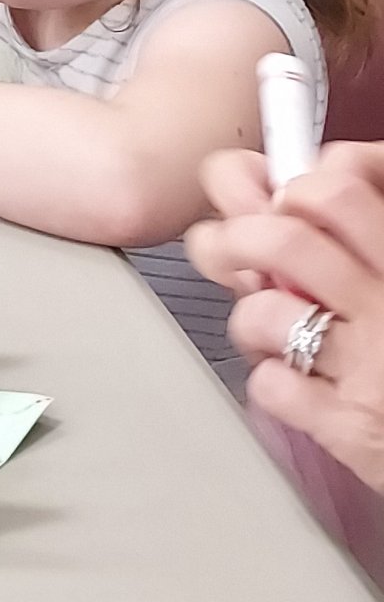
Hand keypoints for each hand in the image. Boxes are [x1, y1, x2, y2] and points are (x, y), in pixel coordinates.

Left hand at [189, 143, 383, 491]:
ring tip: (265, 322)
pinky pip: (271, 384)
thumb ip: (363, 227)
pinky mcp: (350, 426)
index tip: (274, 191)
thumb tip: (305, 174)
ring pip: (264, 310)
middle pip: (282, 239)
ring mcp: (367, 366)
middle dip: (237, 237)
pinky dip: (267, 378)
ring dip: (249, 313)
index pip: (337, 186)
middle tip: (235, 248)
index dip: (287, 180)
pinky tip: (291, 377)